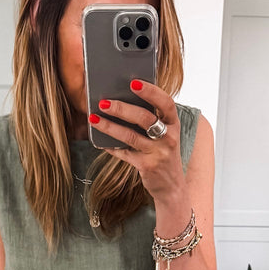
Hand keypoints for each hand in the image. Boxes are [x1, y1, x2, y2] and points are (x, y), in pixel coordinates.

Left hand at [88, 80, 185, 203]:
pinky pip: (125, 153)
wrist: (171, 187)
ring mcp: (158, 153)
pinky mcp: (147, 166)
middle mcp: (169, 137)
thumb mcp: (165, 134)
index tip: (134, 83)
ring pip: (131, 136)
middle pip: (144, 118)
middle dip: (122, 108)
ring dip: (110, 126)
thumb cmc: (163, 153)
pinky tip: (100, 141)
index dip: (151, 91)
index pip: (166, 103)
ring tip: (94, 118)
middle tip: (103, 102)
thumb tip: (123, 99)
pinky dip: (111, 146)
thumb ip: (153, 119)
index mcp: (174, 124)